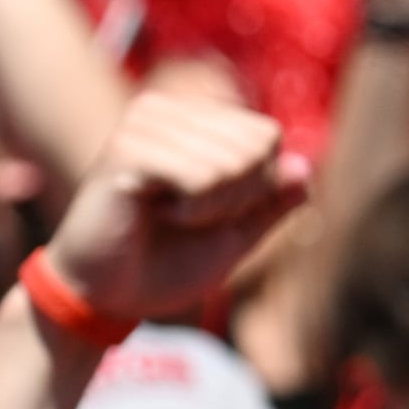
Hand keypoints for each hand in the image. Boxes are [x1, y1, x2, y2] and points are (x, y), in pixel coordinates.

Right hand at [41, 93, 309, 326]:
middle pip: (257, 146)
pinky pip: (202, 177)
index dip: (254, 189)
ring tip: (166, 217)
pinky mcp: (127, 150)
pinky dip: (192, 211)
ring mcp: (143, 124)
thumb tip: (305, 167)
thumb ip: (269, 205)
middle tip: (185, 218)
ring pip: (232, 164)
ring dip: (210, 210)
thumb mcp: (232, 238)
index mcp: (190, 121)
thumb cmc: (161, 266)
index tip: (206, 212)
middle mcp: (166, 111)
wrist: (103, 297)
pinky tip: (152, 214)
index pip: (268, 136)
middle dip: (236, 200)